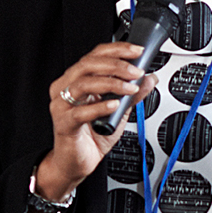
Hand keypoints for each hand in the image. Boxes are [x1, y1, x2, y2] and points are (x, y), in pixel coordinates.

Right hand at [37, 44, 156, 200]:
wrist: (77, 162)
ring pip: (83, 84)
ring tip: (129, 89)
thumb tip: (149, 79)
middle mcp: (65, 88)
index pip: (95, 55)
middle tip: (135, 71)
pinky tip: (113, 105)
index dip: (117, 50)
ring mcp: (62, 105)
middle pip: (88, 65)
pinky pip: (80, 112)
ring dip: (110, 83)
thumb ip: (132, 95)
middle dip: (116, 65)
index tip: (137, 52)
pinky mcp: (64, 124)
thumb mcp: (118, 112)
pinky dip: (99, 107)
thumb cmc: (91, 136)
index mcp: (76, 80)